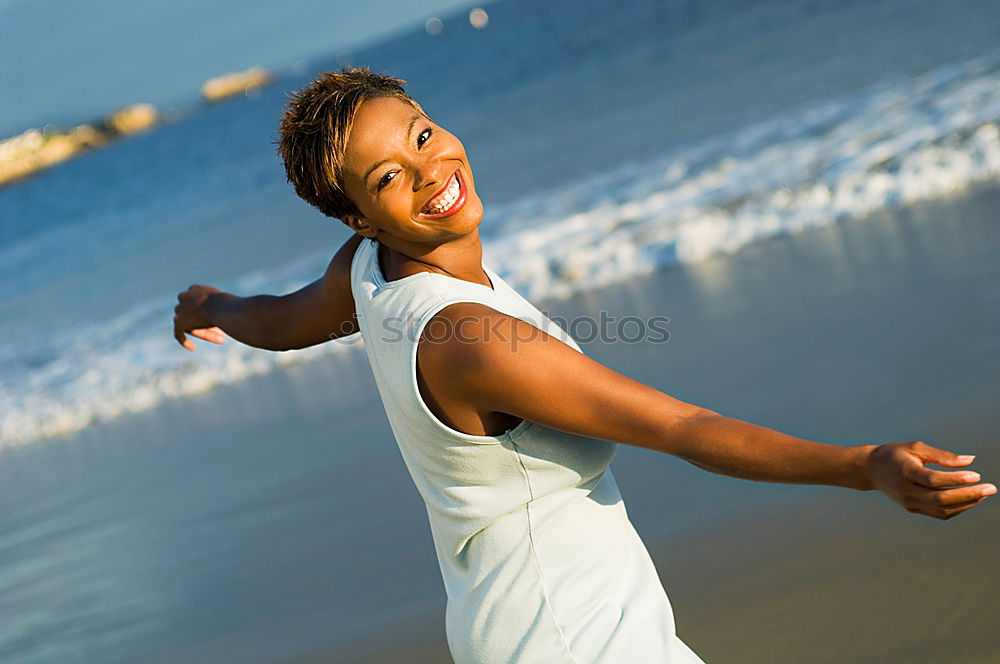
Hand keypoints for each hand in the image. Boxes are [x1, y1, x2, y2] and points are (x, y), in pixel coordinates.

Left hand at [174, 284, 226, 350]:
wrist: (219, 306)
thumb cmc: (228, 304)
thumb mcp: (227, 301)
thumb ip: (224, 306)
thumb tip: (233, 313)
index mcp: (195, 289)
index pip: (198, 304)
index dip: (209, 314)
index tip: (219, 322)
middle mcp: (184, 297)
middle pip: (193, 315)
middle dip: (208, 325)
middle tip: (223, 334)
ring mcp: (180, 310)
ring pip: (190, 325)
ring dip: (203, 333)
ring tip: (220, 339)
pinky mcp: (179, 321)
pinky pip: (178, 334)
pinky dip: (184, 341)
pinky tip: (192, 348)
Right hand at [864, 441, 994, 519]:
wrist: (870, 470)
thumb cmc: (894, 454)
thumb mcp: (916, 447)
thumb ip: (942, 456)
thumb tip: (970, 461)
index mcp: (905, 472)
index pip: (934, 480)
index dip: (956, 479)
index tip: (977, 475)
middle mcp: (906, 490)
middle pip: (941, 499)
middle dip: (969, 495)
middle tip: (991, 488)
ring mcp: (909, 502)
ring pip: (943, 510)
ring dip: (967, 503)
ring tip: (983, 494)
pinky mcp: (913, 509)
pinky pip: (939, 513)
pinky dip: (957, 509)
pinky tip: (969, 500)